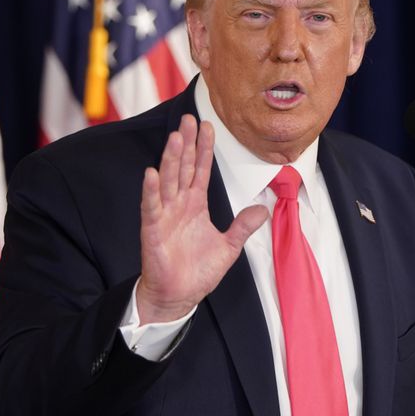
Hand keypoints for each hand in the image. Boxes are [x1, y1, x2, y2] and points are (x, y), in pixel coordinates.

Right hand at [136, 114, 268, 324]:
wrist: (178, 297)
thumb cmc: (197, 272)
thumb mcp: (229, 247)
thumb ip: (243, 226)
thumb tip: (263, 208)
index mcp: (195, 205)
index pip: (200, 170)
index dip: (203, 149)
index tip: (207, 126)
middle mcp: (179, 205)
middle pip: (182, 167)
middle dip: (186, 143)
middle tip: (189, 118)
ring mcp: (164, 215)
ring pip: (168, 181)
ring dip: (170, 159)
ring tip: (175, 137)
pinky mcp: (152, 230)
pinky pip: (151, 207)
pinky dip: (151, 191)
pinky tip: (152, 174)